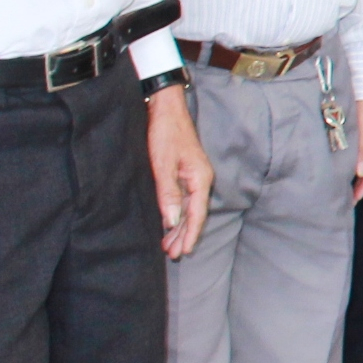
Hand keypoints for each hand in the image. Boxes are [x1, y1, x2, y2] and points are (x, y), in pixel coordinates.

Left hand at [145, 84, 210, 258]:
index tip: (183, 251)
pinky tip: (169, 222)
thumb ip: (168, 193)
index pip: (197, 213)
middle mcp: (200, 179)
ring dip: (179, 226)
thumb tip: (173, 220)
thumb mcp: (163, 164)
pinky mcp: (184, 171)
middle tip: (171, 254)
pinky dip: (176, 213)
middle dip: (183, 234)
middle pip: (194, 213)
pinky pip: (183, 198)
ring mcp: (193, 175)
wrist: (165, 108)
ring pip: (188, 207)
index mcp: (200, 178)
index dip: (190, 234)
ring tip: (168, 244)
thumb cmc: (165, 133)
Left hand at [352, 99, 362, 200]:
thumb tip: (359, 173)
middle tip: (345, 199)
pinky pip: (356, 152)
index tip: (353, 200)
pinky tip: (342, 167)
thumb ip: (362, 149)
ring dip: (353, 174)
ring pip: (361, 161)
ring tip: (342, 187)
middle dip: (358, 184)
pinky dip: (350, 162)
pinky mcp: (359, 132)